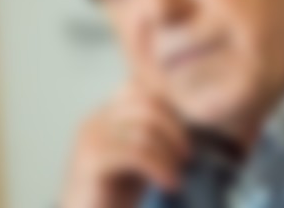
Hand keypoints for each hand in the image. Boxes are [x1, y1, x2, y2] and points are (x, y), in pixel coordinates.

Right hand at [61, 85, 189, 207]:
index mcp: (107, 111)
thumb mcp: (140, 153)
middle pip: (148, 104)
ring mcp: (91, 137)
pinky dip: (160, 168)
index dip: (173, 110)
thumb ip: (155, 130)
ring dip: (169, 153)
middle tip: (186, 156)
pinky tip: (170, 184)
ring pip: (145, 129)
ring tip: (177, 175)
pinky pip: (136, 153)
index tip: (187, 137)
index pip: (147, 91)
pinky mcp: (91, 160)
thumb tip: (191, 112)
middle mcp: (96, 118)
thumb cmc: (117, 192)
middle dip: (175, 129)